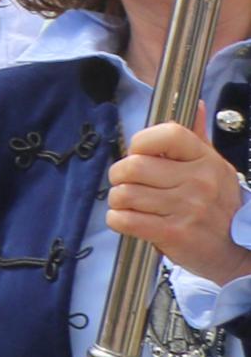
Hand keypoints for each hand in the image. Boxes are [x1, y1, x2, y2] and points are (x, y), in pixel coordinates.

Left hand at [111, 121, 250, 284]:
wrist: (238, 253)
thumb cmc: (218, 207)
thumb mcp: (215, 169)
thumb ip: (199, 138)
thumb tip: (196, 103)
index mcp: (207, 160)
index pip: (167, 134)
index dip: (141, 142)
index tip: (137, 155)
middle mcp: (199, 182)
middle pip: (134, 166)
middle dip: (118, 176)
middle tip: (124, 184)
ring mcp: (187, 208)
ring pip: (125, 194)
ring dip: (117, 200)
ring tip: (127, 204)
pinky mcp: (174, 234)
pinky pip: (126, 220)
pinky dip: (117, 220)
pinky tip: (126, 220)